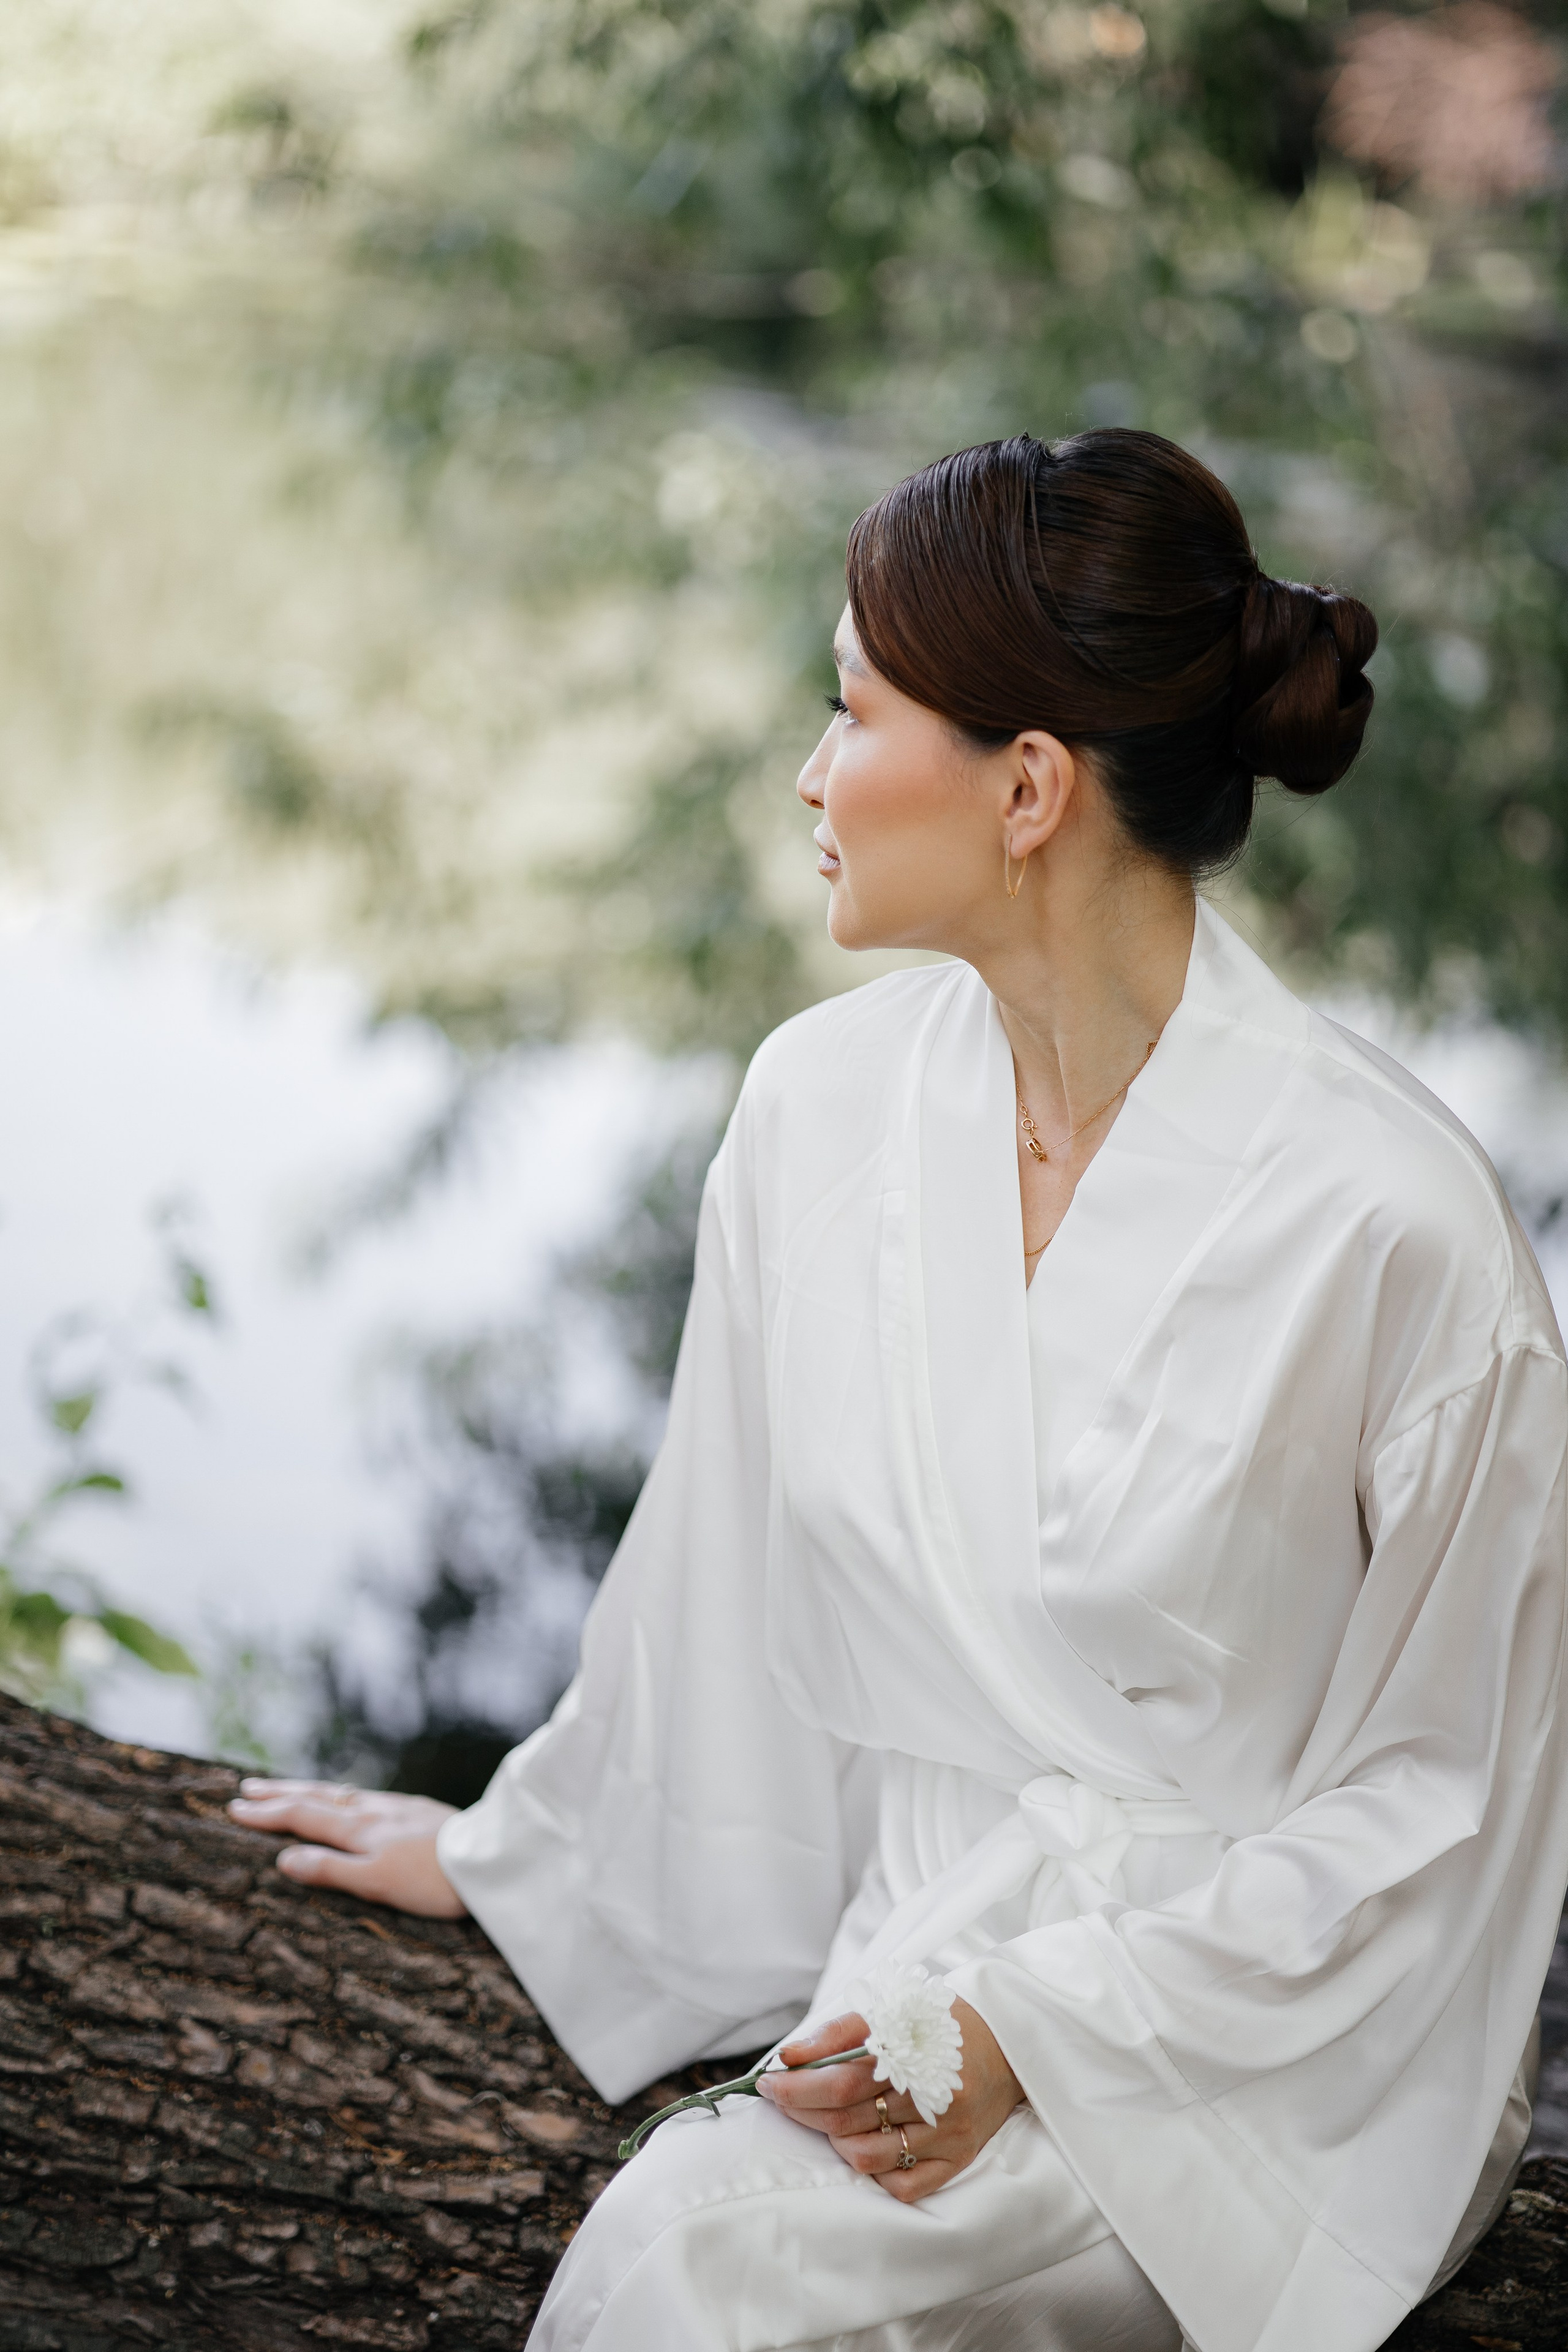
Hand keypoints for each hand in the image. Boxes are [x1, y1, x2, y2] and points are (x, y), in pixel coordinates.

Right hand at [226, 1779, 466, 1918]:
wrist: (489, 1860)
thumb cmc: (433, 1881)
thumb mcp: (376, 1881)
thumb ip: (331, 1869)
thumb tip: (283, 1859)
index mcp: (360, 1829)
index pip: (305, 1816)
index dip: (269, 1813)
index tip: (235, 1807)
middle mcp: (375, 1812)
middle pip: (320, 1798)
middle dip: (282, 1794)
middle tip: (247, 1788)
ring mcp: (399, 1809)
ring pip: (344, 1794)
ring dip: (311, 1790)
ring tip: (291, 1788)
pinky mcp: (420, 1811)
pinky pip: (368, 1798)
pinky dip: (344, 1795)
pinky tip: (351, 1799)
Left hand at [759, 1996, 1022, 2200]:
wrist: (1012, 2041)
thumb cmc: (943, 2022)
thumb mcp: (895, 2010)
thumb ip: (840, 2033)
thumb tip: (789, 2057)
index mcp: (918, 2052)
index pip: (840, 2079)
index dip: (796, 2085)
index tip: (768, 2080)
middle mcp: (934, 2096)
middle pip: (846, 2117)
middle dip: (800, 2108)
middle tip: (781, 2095)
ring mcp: (947, 2133)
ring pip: (865, 2154)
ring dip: (833, 2137)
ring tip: (829, 2115)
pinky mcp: (957, 2159)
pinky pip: (900, 2185)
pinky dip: (873, 2170)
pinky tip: (867, 2142)